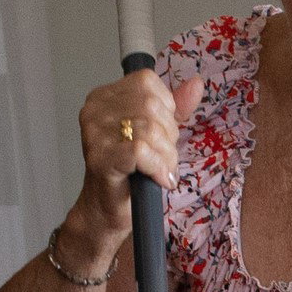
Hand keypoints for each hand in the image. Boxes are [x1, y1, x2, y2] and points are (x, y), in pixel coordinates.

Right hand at [61, 71, 202, 263]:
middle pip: (151, 106)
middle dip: (168, 136)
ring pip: (150, 129)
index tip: (158, 134)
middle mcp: (95, 110)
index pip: (147, 82)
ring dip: (165, 156)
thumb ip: (175, 107)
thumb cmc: (131, 172)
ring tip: (158, 171)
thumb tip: (196, 83)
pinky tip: (157, 178)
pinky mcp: (100, 158)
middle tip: (160, 158)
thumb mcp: (158, 132)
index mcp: (105, 96)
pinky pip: (141, 151)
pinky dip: (157, 167)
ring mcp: (95, 134)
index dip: (165, 110)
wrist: (109, 210)